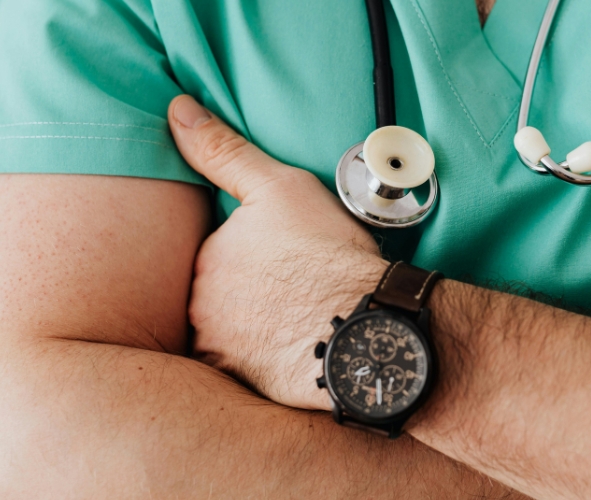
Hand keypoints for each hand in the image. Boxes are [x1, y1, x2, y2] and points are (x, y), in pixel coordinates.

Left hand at [168, 95, 387, 409]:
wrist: (365, 325)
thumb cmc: (329, 255)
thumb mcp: (279, 186)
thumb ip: (224, 152)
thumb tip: (178, 112)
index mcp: (207, 258)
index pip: (221, 253)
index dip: (259, 254)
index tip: (291, 258)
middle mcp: (201, 306)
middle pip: (222, 294)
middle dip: (253, 292)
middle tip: (298, 289)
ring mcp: (222, 349)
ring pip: (233, 332)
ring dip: (258, 327)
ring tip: (303, 318)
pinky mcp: (245, 384)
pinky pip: (247, 368)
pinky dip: (266, 358)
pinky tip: (296, 348)